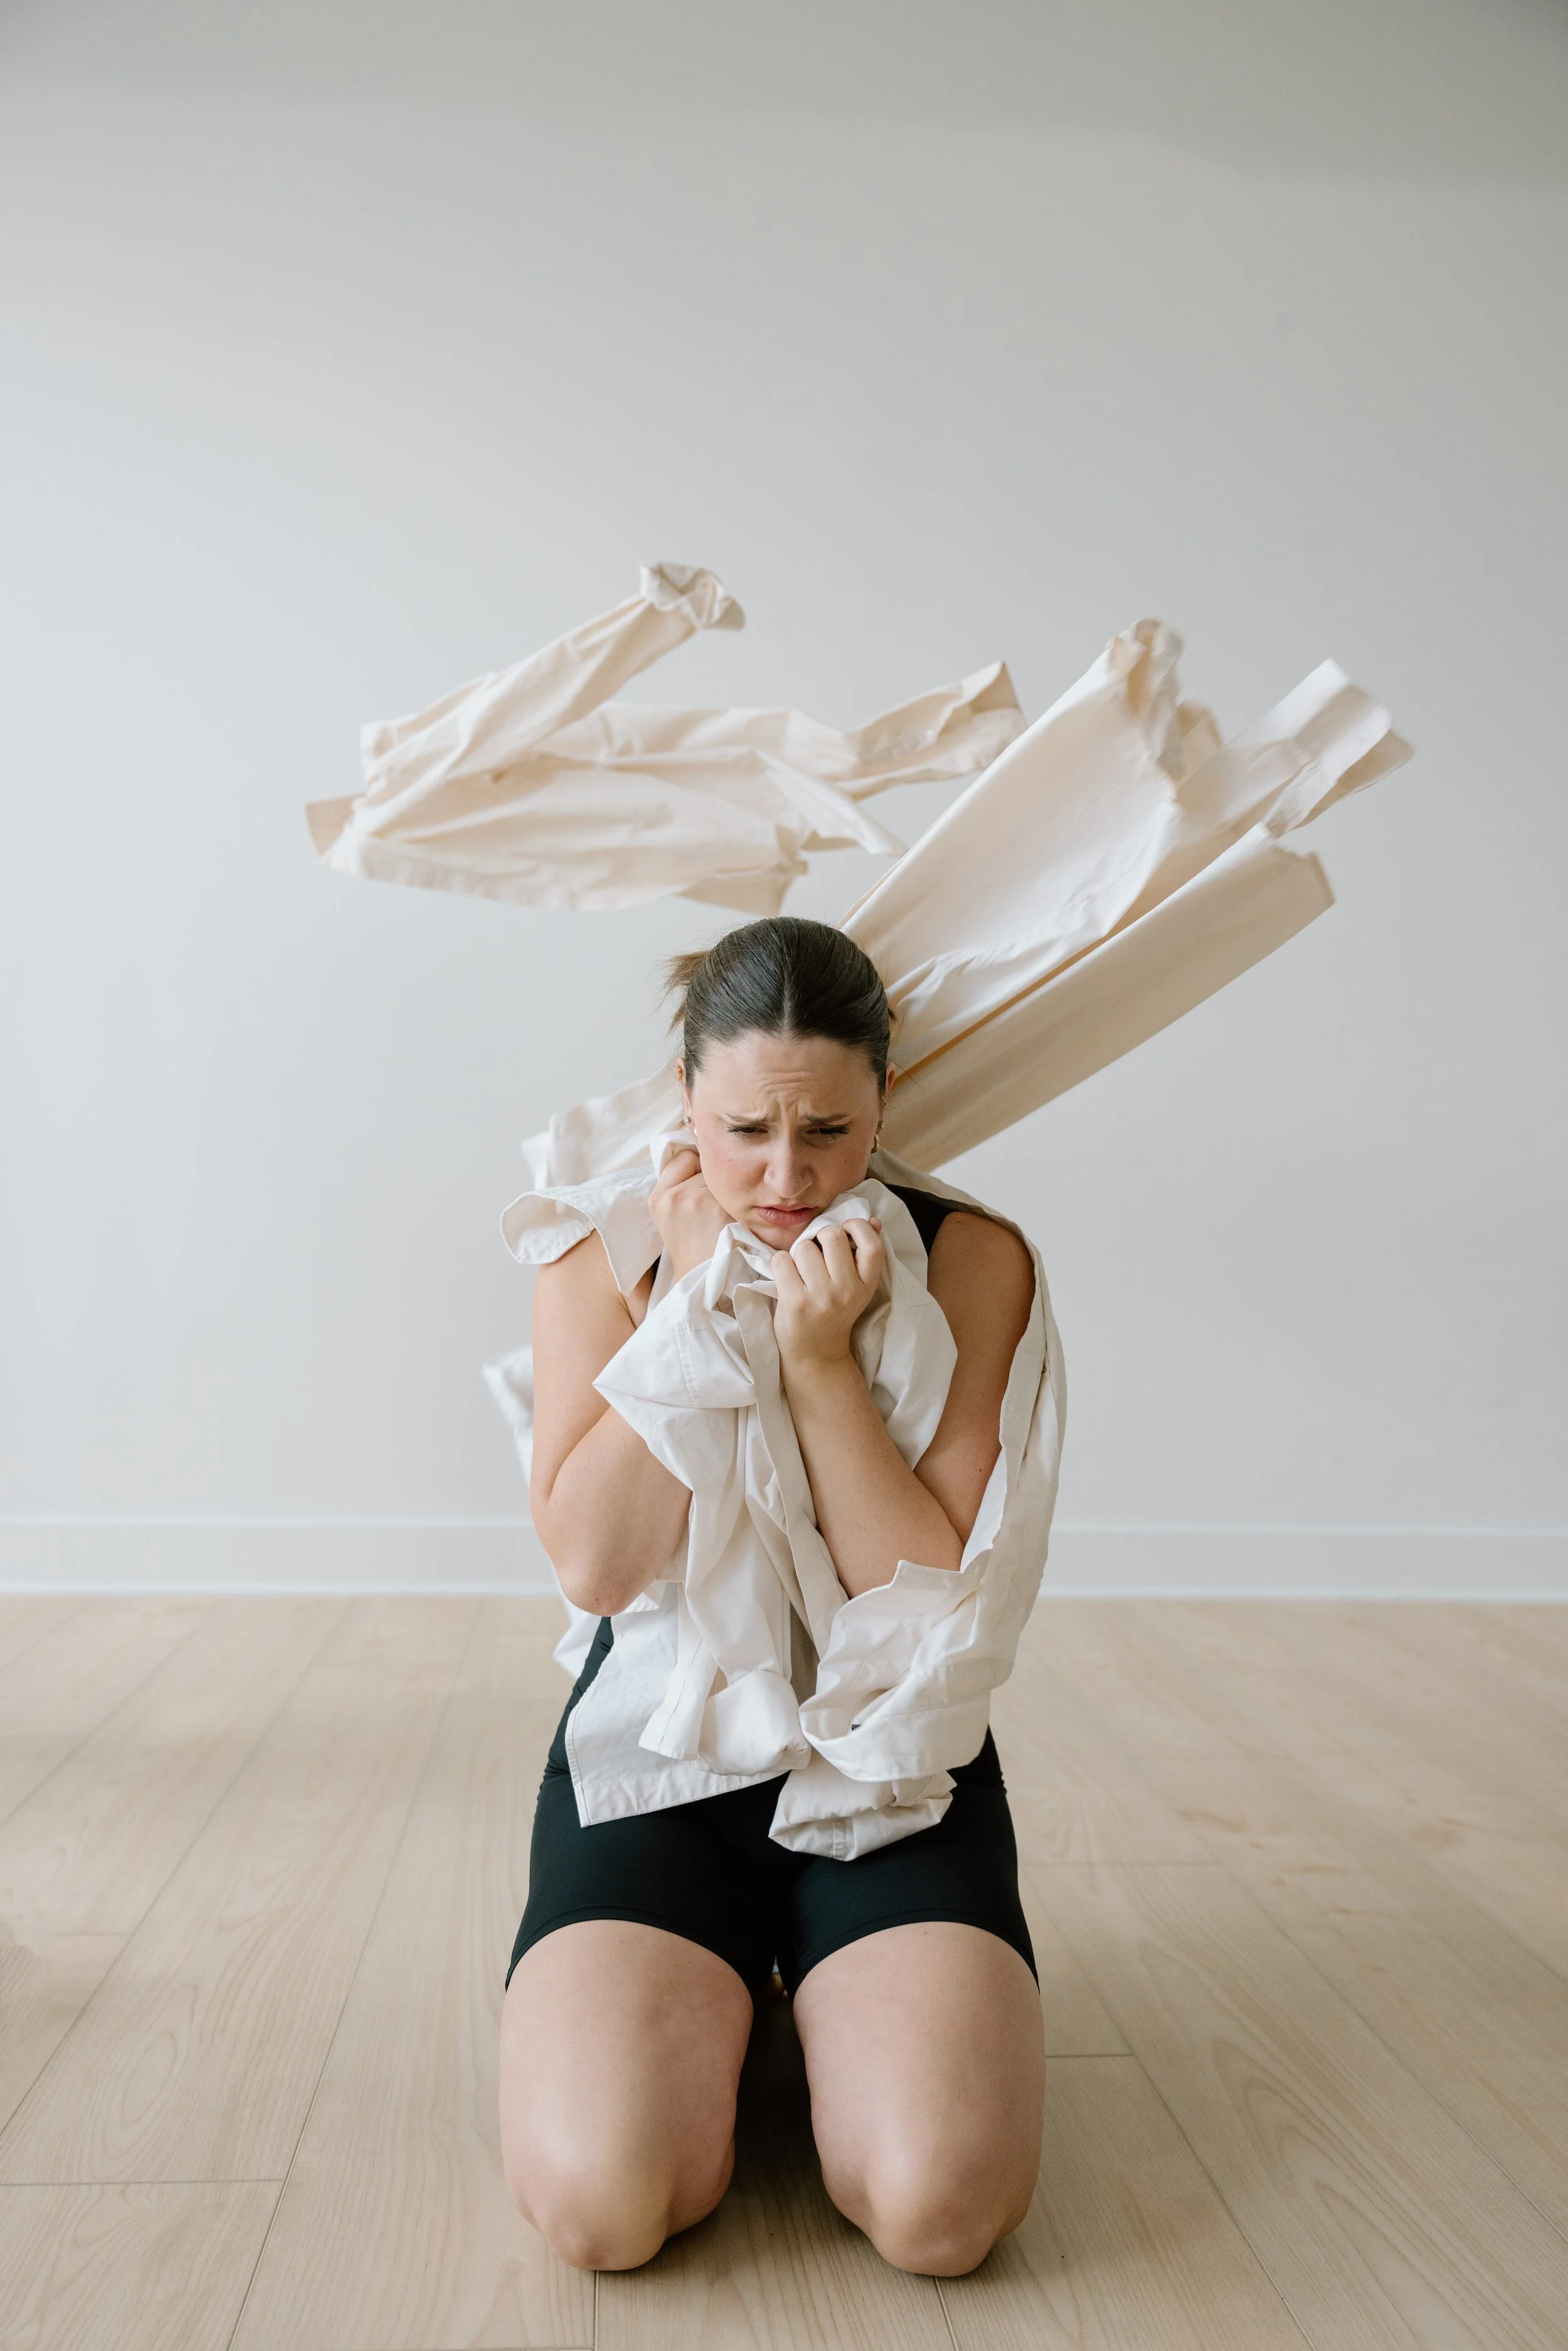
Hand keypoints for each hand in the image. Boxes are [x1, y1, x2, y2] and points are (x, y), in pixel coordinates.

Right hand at [650, 1146, 732, 1279]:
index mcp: (658, 1197)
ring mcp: (697, 1200)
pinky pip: (735, 1191)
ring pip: (722, 1177)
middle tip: (712, 1206)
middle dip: (711, 1180)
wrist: (705, 1278)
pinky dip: (739, 1202)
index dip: (696, 1168)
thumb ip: (678, 1182)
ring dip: (726, 1190)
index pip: (684, 1156)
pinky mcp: (719, 1208)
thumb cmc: (692, 1245)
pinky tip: (733, 1218)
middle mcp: (674, 1196)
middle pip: (706, 1164)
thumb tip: (699, 1144)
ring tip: (721, 1214)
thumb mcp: (671, 1214)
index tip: (700, 1186)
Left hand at [770, 1218, 884, 1374]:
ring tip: (802, 1271)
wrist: (816, 1354)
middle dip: (820, 1238)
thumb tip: (873, 1221)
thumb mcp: (856, 1288)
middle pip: (832, 1236)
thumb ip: (864, 1254)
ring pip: (804, 1247)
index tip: (846, 1230)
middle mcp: (846, 1291)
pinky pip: (782, 1260)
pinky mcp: (795, 1301)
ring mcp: (820, 1296)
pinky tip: (787, 1278)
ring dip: (799, 1253)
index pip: (872, 1245)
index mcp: (866, 1285)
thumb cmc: (833, 1314)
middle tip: (818, 1254)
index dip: (857, 1227)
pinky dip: (781, 1264)